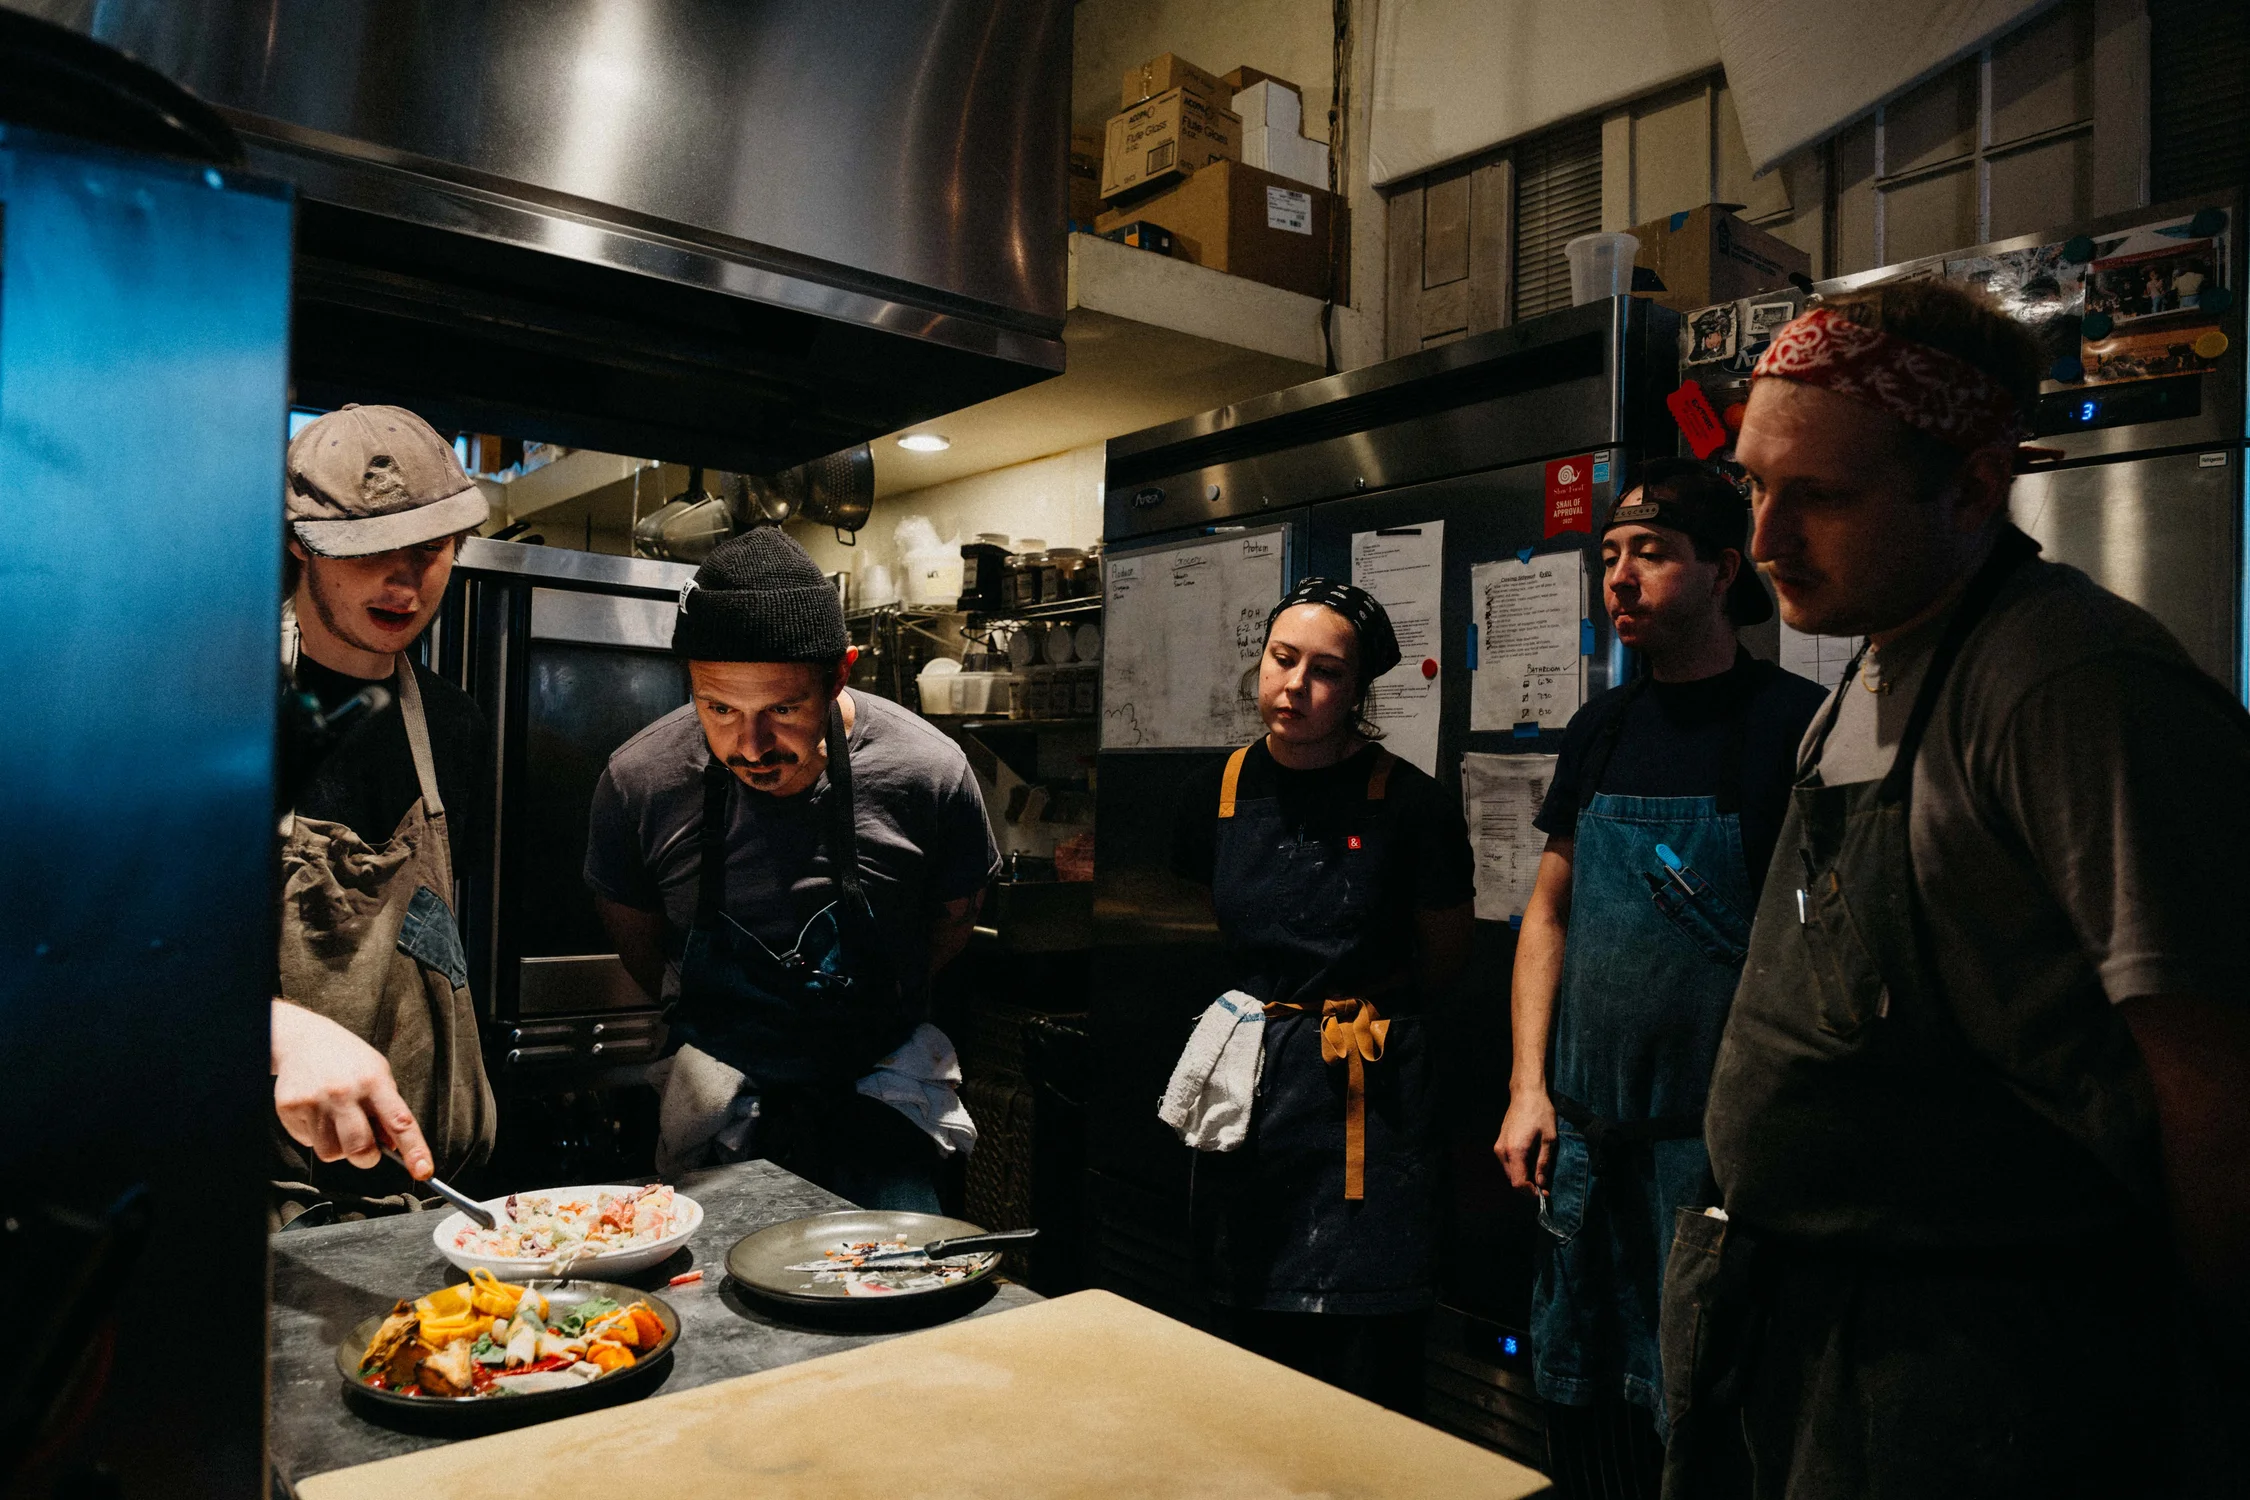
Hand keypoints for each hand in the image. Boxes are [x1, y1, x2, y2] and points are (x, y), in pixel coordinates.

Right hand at [270, 1000, 431, 1178]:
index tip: (423, 1171)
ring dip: (338, 1147)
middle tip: (365, 1147)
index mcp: (374, 1081)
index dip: (414, 1150)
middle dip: (366, 1157)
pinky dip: (315, 1135)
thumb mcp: (378, 1073)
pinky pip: (307, 1142)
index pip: (400, 1122)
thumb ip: (388, 1109)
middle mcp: (344, 1092)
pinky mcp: (289, 1109)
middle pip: (360, 1149)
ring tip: (336, 1121)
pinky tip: (316, 1112)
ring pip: (331, 1153)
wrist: (303, 1039)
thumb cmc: (348, 1060)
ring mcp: (314, 1101)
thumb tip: (393, 1148)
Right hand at [1494, 1088, 1556, 1196]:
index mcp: (1516, 1151)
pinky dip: (1518, 1169)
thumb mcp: (1549, 1139)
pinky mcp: (1499, 1144)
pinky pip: (1508, 1164)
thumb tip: (1541, 1184)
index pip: (1518, 1183)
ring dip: (1523, 1178)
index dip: (1531, 1193)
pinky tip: (1531, 1164)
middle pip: (1513, 1180)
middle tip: (1544, 1187)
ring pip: (1510, 1173)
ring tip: (1539, 1175)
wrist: (1526, 1094)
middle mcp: (1503, 1151)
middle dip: (1528, 1188)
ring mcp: (1499, 1147)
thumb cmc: (1540, 1113)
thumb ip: (1543, 1163)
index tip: (1544, 1194)